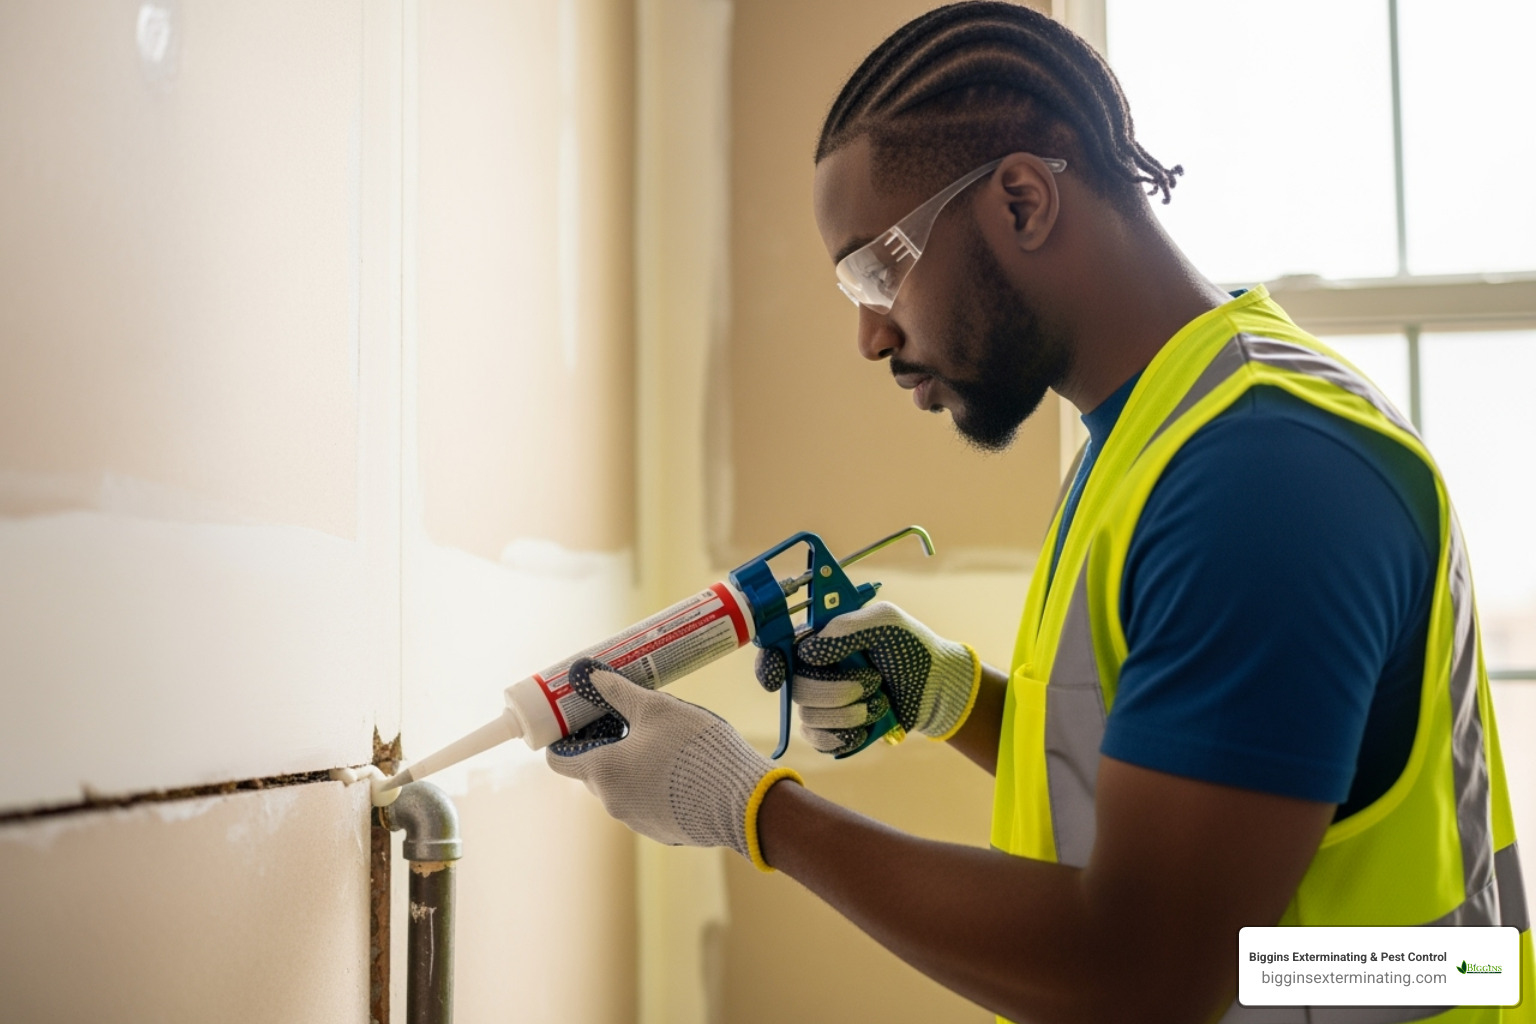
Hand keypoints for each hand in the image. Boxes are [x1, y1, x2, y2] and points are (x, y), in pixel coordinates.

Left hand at [546, 658, 800, 870]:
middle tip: (626, 718)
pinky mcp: (664, 831)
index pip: (559, 759)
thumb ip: (619, 692)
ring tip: (661, 740)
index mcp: (602, 771)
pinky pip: (649, 803)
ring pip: (623, 787)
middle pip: (593, 771)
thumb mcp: (656, 708)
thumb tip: (591, 675)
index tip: (577, 719)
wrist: (742, 801)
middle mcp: (612, 802)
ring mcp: (638, 821)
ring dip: (632, 765)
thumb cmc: (694, 750)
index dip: (563, 737)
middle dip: (604, 745)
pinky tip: (680, 766)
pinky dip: (655, 785)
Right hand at [754, 602, 980, 756]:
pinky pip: (819, 740)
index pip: (777, 649)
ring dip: (849, 713)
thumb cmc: (910, 647)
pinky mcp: (834, 730)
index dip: (768, 664)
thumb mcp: (885, 623)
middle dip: (836, 690)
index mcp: (820, 640)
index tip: (776, 676)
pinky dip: (844, 737)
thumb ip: (847, 628)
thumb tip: (808, 652)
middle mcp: (815, 670)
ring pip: (809, 716)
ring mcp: (823, 703)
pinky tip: (866, 728)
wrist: (936, 688)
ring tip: (880, 702)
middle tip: (872, 681)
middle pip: (797, 688)